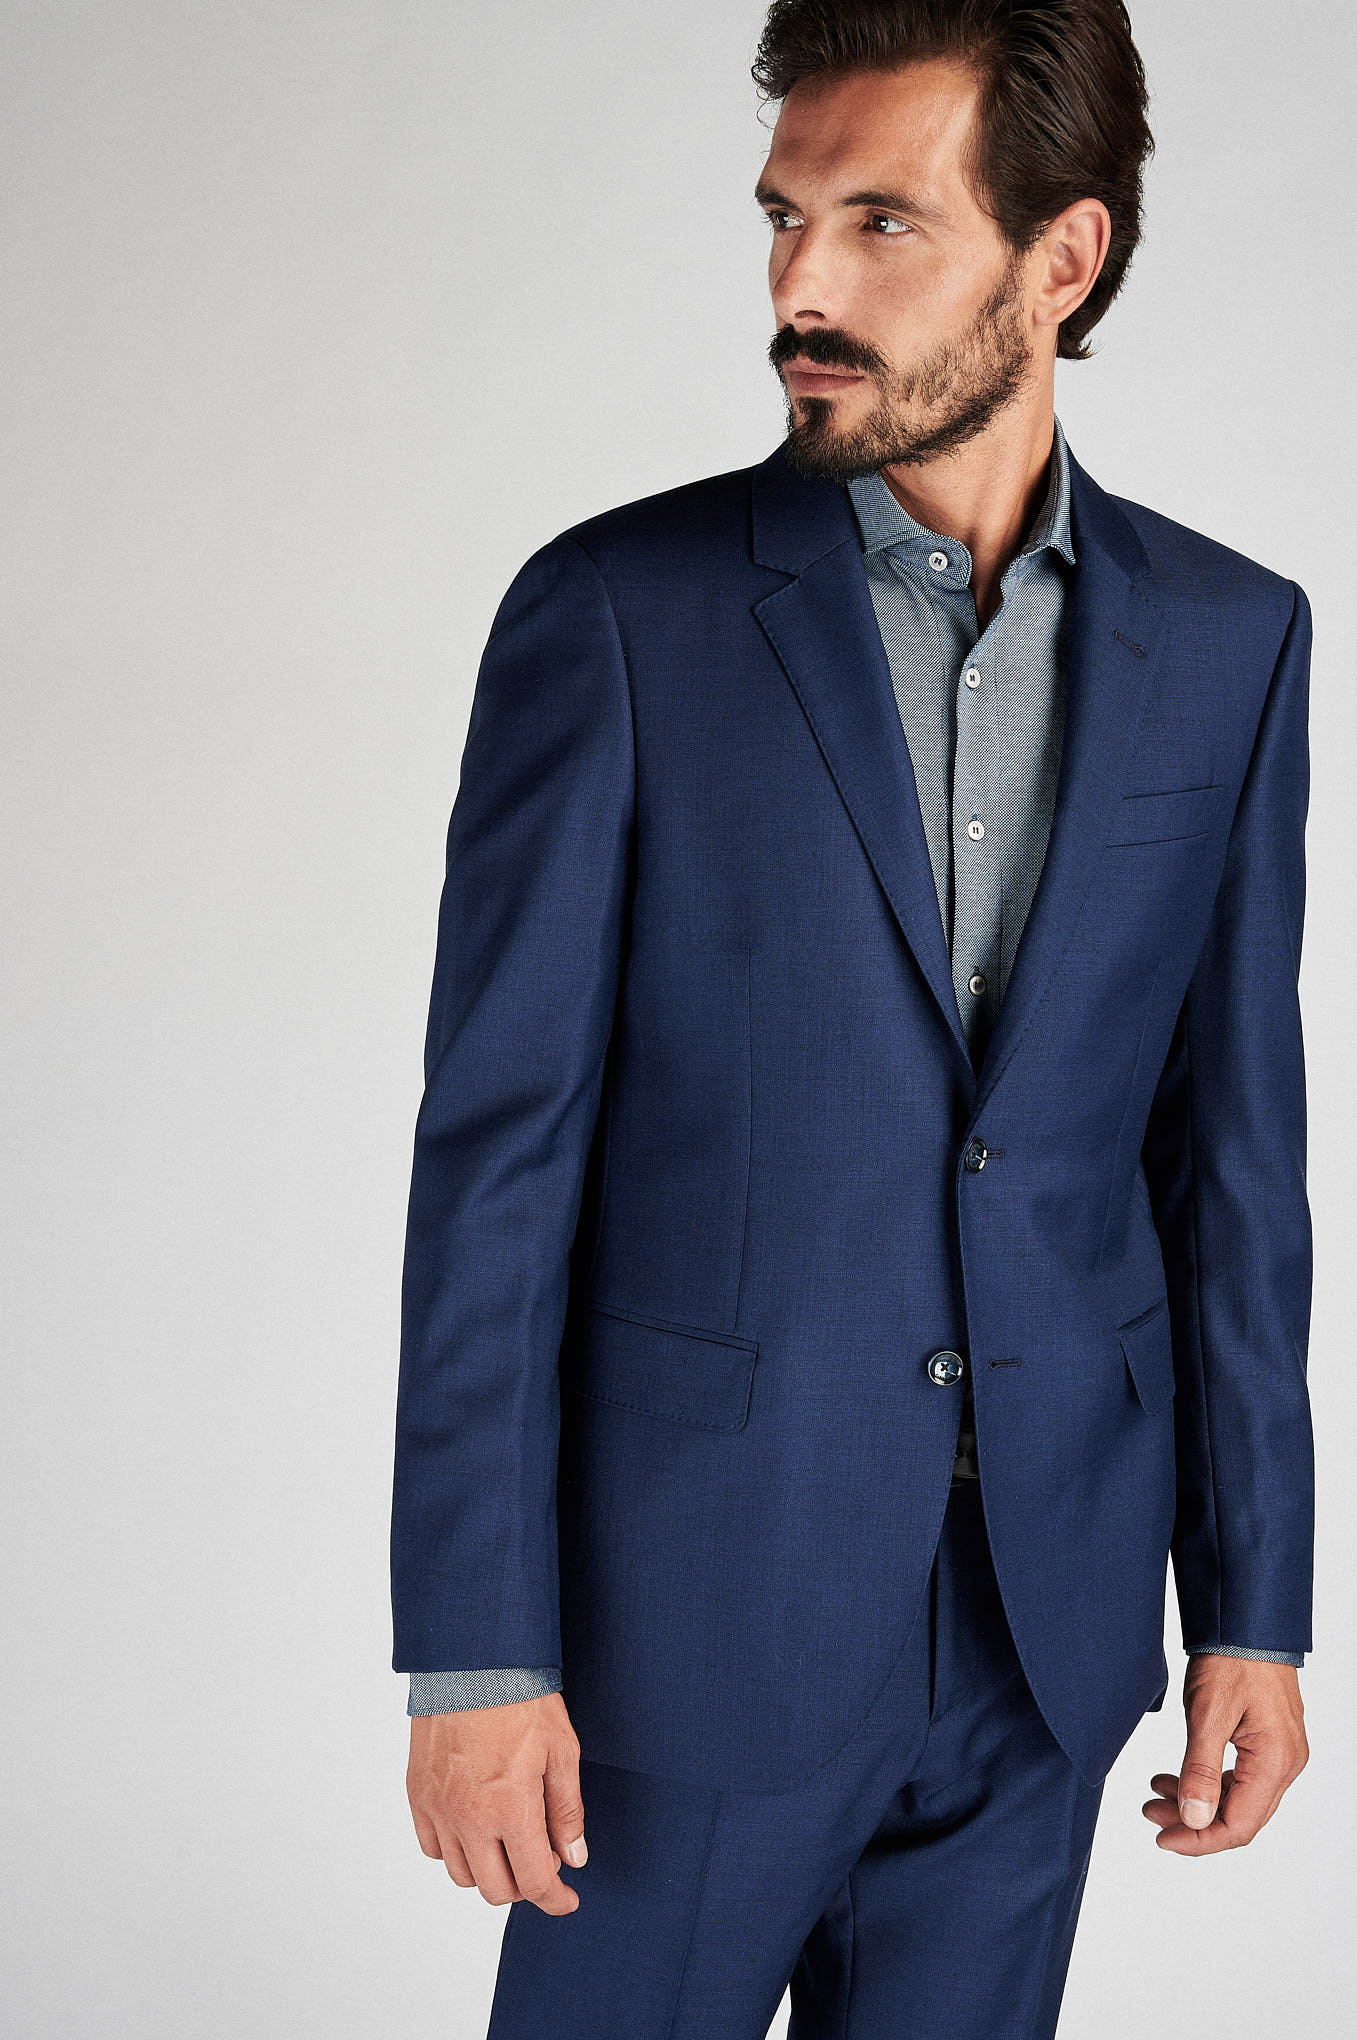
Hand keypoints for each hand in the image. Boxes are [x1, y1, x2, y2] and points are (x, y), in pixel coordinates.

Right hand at [406, 1691, 586, 1912]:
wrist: (473, 1660)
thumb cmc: (521, 1697)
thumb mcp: (562, 1751)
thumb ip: (567, 1811)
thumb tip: (574, 1857)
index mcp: (511, 1809)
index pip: (534, 1882)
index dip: (555, 1900)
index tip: (567, 1899)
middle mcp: (469, 1817)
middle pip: (496, 1890)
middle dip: (525, 1885)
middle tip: (542, 1857)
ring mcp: (439, 1808)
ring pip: (462, 1874)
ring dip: (489, 1869)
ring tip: (508, 1839)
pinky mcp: (418, 1793)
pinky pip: (432, 1847)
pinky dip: (454, 1850)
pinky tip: (475, 1827)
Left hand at [1142, 1656, 1307, 1854]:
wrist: (1246, 1620)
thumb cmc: (1232, 1657)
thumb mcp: (1208, 1714)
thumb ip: (1201, 1770)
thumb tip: (1194, 1819)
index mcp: (1275, 1761)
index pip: (1239, 1825)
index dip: (1199, 1839)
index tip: (1163, 1838)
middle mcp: (1284, 1763)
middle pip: (1239, 1816)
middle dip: (1193, 1822)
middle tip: (1151, 1814)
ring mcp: (1278, 1752)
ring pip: (1237, 1798)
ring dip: (1197, 1802)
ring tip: (1156, 1793)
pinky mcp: (1267, 1740)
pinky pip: (1239, 1777)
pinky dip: (1207, 1781)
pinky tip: (1176, 1776)